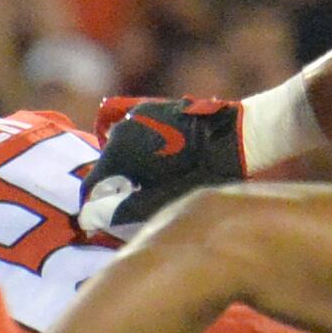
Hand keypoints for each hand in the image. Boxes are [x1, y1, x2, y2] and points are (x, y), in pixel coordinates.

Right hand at [83, 96, 249, 235]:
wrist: (240, 136)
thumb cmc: (206, 173)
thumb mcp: (163, 201)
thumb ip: (123, 210)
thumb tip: (91, 220)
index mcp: (119, 151)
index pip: (92, 185)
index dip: (96, 208)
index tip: (102, 224)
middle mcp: (121, 129)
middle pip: (108, 167)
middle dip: (117, 189)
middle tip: (136, 207)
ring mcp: (138, 115)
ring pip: (123, 151)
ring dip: (131, 170)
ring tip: (153, 188)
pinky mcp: (155, 108)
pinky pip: (139, 136)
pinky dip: (144, 153)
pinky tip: (165, 165)